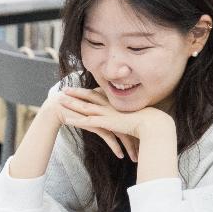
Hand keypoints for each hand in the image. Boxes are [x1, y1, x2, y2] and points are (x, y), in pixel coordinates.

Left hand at [54, 87, 175, 160]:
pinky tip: (67, 120)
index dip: (88, 90)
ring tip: (60, 100)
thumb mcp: (134, 117)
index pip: (99, 94)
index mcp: (116, 103)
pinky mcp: (106, 122)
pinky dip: (76, 120)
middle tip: (64, 88)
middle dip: (76, 92)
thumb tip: (127, 119)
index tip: (80, 87)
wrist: (152, 123)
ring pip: (85, 107)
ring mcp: (107, 113)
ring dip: (72, 104)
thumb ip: (127, 117)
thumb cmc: (147, 121)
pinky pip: (87, 121)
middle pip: (89, 96)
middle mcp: (110, 106)